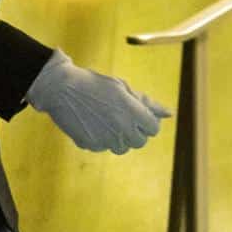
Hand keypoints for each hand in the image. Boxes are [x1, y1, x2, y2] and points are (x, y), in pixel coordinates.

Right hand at [26, 50, 171, 153]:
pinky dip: (102, 139)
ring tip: (108, 120)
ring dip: (120, 137)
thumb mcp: (123, 87)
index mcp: (132, 113)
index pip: (153, 128)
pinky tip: (94, 123)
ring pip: (122, 148)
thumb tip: (169, 113)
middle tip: (124, 117)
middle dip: (136, 131)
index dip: (148, 121)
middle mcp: (121, 130)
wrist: (62, 89)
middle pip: (139, 142)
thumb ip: (147, 103)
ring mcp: (105, 140)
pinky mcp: (90, 145)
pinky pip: (103, 147)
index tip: (139, 115)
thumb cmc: (95, 84)